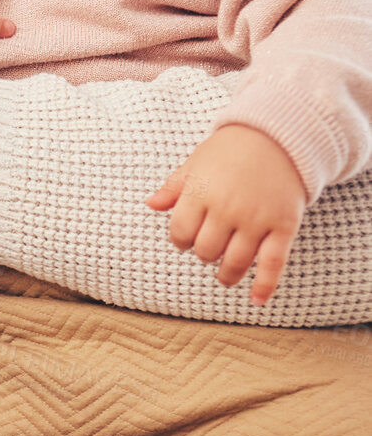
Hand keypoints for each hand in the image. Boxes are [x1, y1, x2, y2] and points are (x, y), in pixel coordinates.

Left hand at [146, 123, 307, 303]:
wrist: (279, 135)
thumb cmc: (231, 149)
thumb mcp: (196, 163)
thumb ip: (174, 187)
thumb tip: (150, 205)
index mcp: (202, 192)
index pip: (180, 233)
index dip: (180, 240)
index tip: (186, 239)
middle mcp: (228, 208)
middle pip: (206, 251)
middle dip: (204, 254)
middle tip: (210, 248)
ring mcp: (257, 219)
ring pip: (236, 262)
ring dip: (227, 274)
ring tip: (225, 275)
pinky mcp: (284, 226)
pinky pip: (273, 263)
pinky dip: (264, 285)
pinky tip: (256, 300)